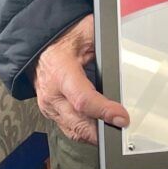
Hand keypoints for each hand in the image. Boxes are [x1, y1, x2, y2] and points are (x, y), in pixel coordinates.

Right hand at [30, 14, 128, 143]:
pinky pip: (69, 128)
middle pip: (78, 123)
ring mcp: (49, 106)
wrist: (39, 47)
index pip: (83, 99)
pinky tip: (99, 129)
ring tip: (114, 131)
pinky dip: (85, 132)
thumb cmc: (62, 38)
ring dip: (94, 136)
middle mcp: (52, 94)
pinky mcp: (51, 112)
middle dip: (101, 132)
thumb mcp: (87, 32)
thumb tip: (127, 52)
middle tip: (122, 130)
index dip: (104, 111)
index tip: (122, 117)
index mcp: (61, 72)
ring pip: (73, 130)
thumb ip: (105, 45)